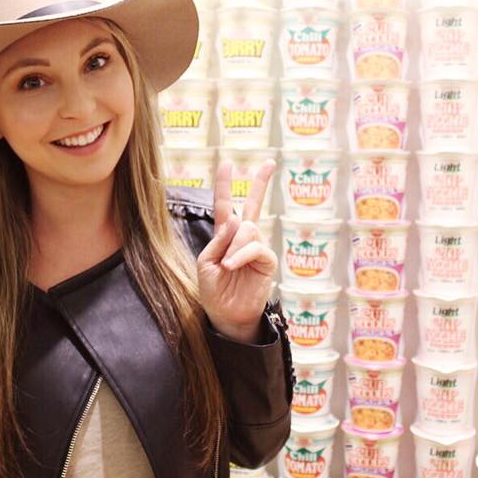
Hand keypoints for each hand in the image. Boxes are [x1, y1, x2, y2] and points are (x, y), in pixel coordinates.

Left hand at [197, 159, 277, 343]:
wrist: (226, 315)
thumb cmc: (214, 290)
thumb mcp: (206, 263)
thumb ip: (218, 240)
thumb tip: (235, 218)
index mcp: (224, 236)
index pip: (224, 205)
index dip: (224, 184)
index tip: (227, 164)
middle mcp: (243, 237)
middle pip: (252, 205)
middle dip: (260, 183)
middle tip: (271, 162)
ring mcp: (256, 247)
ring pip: (248, 229)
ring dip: (234, 246)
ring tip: (228, 266)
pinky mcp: (267, 260)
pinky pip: (256, 247)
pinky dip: (242, 254)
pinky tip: (233, 266)